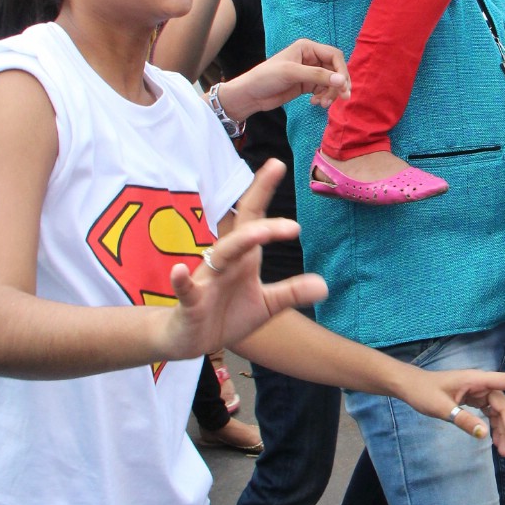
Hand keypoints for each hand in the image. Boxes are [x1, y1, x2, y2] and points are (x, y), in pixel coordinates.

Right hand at [159, 163, 324, 361]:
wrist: (190, 340)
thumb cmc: (226, 315)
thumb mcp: (266, 305)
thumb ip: (291, 292)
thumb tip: (325, 285)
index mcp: (244, 258)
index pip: (254, 219)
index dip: (263, 191)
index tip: (278, 164)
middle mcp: (224, 261)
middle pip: (242, 233)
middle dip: (263, 225)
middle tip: (292, 226)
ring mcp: (205, 280)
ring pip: (220, 256)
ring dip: (239, 244)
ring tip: (258, 234)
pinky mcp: (190, 302)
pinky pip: (185, 289)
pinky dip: (182, 280)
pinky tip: (179, 271)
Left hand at [219, 40, 350, 121]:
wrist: (251, 95)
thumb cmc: (266, 77)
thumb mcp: (292, 73)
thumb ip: (317, 76)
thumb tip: (342, 81)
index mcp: (307, 48)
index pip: (334, 56)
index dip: (342, 70)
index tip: (343, 87)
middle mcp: (311, 58)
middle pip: (336, 69)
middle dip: (338, 84)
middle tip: (341, 98)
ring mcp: (310, 72)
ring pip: (331, 82)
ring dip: (331, 93)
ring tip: (322, 104)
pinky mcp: (307, 85)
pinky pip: (324, 90)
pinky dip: (324, 97)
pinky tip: (315, 103)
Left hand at [395, 365, 504, 456]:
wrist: (410, 387)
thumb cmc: (423, 392)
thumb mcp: (441, 408)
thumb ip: (462, 420)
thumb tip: (484, 435)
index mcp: (476, 380)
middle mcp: (481, 384)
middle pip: (504, 406)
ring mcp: (478, 392)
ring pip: (499, 412)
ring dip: (504, 431)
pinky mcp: (474, 400)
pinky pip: (490, 414)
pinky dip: (494, 428)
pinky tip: (495, 443)